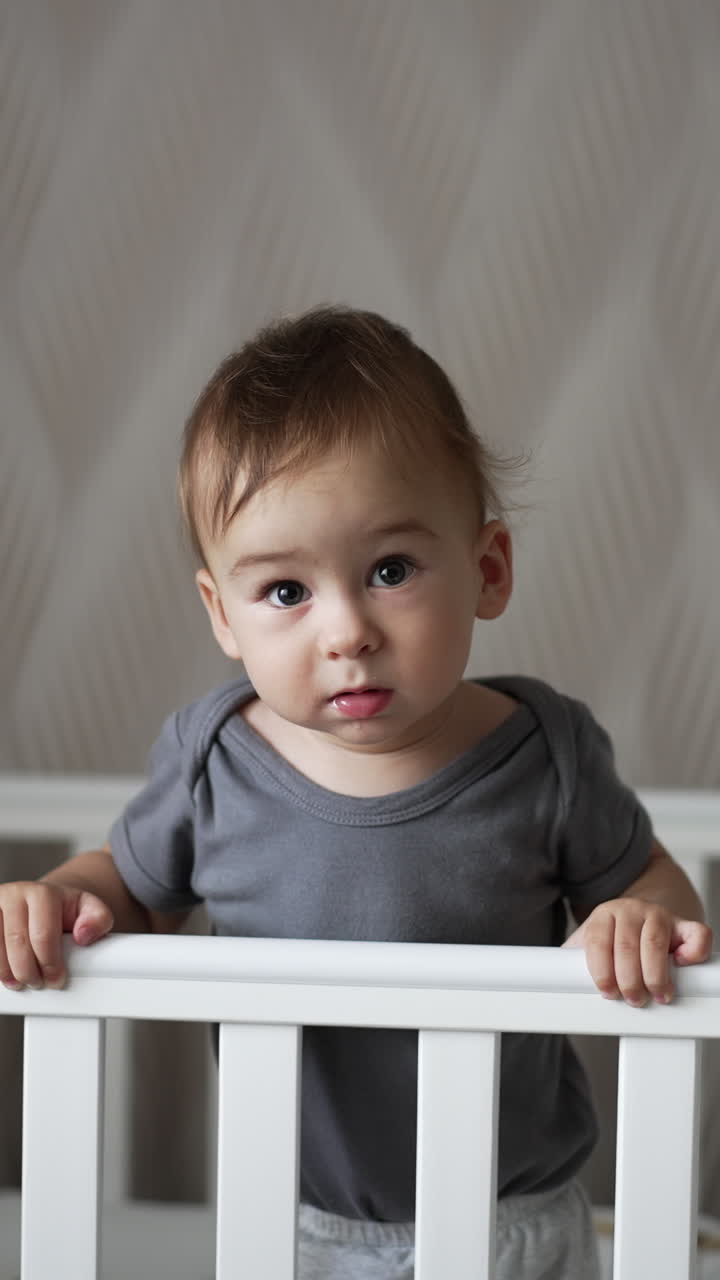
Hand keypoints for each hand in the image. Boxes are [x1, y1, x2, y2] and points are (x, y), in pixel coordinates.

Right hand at [0, 881, 113, 990]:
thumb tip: (85, 935)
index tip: (56, 979)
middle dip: (30, 972)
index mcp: (41, 893)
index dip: (50, 963)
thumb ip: (98, 919)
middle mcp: (13, 895)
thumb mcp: (87, 909)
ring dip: (8, 973)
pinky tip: (6, 973)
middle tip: (40, 983)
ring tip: (22, 981)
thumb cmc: (62, 910)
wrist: (39, 902)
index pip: (43, 934)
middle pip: (17, 944)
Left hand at [563, 898, 712, 1004]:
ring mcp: (659, 915)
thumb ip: (568, 962)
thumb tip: (548, 982)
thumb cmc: (611, 942)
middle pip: (627, 945)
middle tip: (633, 999)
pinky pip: (696, 933)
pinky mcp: (683, 924)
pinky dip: (693, 951)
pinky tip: (683, 964)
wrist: (636, 918)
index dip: (601, 971)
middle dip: (629, 979)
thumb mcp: (585, 947)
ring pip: (656, 941)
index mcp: (603, 915)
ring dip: (655, 974)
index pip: (597, 941)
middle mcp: (630, 910)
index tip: (607, 992)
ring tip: (655, 994)